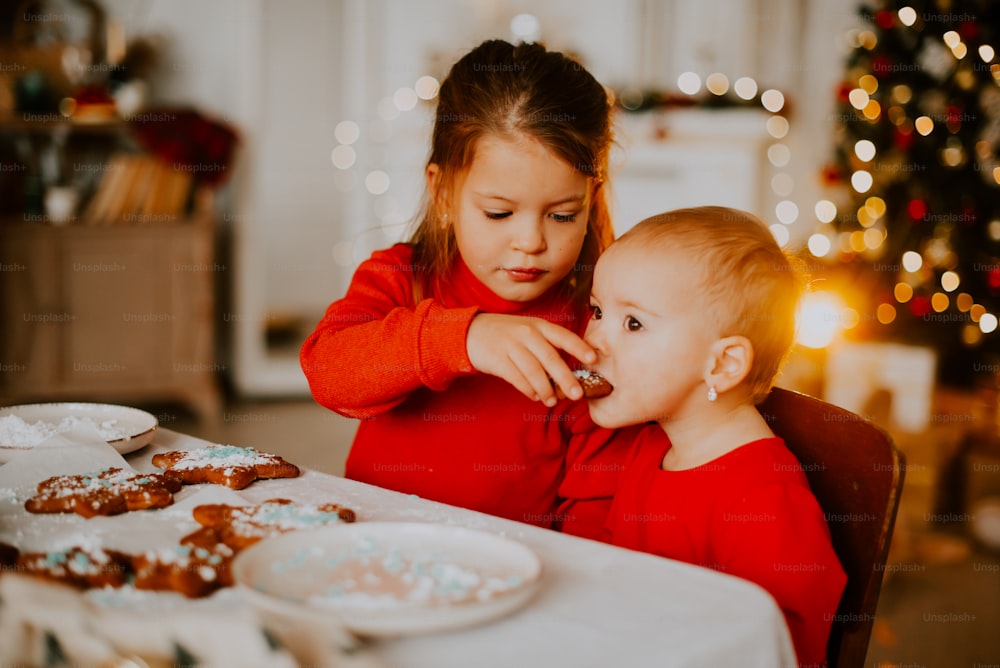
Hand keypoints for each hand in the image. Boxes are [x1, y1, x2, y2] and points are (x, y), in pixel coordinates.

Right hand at [466, 313, 596, 405]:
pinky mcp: (498, 360)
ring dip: (546, 389)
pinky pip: (517, 378)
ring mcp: (511, 346)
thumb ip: (547, 346)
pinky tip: (534, 396)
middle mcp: (526, 333)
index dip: (579, 348)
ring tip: (552, 400)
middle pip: (551, 358)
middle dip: (565, 378)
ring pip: (534, 371)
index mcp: (539, 325)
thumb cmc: (507, 335)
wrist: (471, 332)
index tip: (593, 359)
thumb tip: (569, 373)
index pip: (563, 336)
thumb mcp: (528, 330)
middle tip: (577, 394)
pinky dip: (528, 389)